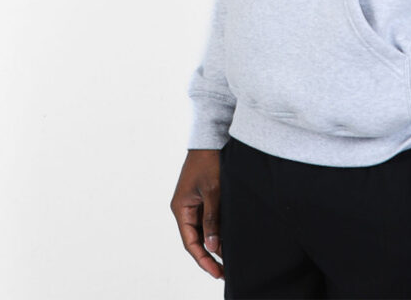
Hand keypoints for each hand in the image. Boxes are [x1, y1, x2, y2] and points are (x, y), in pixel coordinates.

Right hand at [170, 149, 223, 279]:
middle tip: (225, 270)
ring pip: (203, 230)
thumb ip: (212, 218)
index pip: (190, 242)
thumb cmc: (209, 161)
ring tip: (230, 256)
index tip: (217, 272)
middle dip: (210, 255)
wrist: (211, 138)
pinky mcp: (202, 197)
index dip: (203, 259)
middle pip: (196, 239)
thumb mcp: (212, 191)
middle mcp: (185, 208)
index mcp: (181, 208)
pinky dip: (217, 229)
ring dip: (214, 242)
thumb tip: (213, 245)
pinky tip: (228, 237)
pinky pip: (208, 219)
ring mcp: (193, 203)